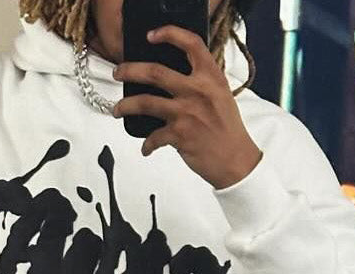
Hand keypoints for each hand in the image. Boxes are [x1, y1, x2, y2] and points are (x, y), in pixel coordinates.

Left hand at [112, 25, 262, 188]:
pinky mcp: (179, 135)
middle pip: (155, 72)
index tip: (152, 36)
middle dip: (130, 70)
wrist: (236, 160)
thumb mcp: (220, 95)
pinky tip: (146, 147)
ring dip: (126, 105)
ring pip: (145, 102)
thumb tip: (174, 76)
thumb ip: (201, 82)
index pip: (190, 43)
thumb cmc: (228, 129)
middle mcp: (197, 90)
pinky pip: (153, 137)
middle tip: (119, 72)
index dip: (169, 33)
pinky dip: (147, 144)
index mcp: (210, 77)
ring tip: (118, 109)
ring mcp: (186, 112)